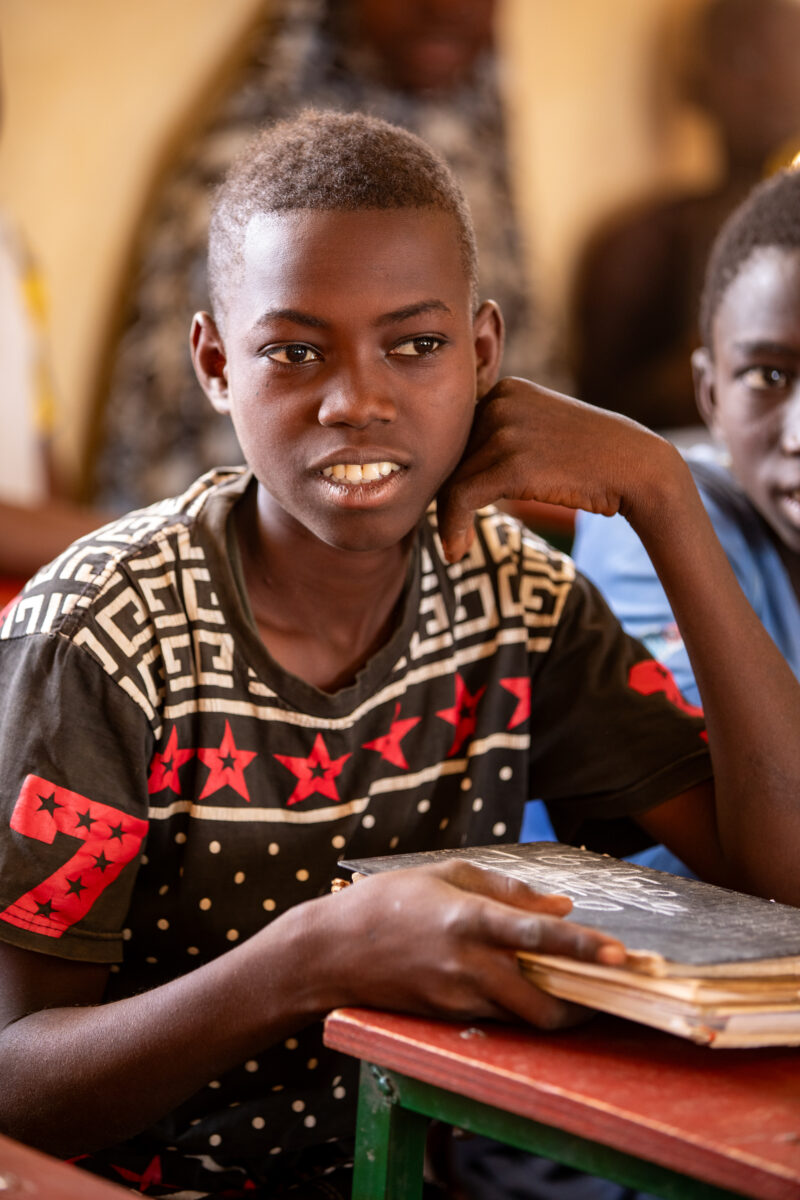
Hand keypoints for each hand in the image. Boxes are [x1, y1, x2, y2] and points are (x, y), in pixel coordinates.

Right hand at [313, 859, 624, 1028]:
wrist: (331, 951)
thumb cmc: (388, 900)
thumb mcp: (447, 874)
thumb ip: (508, 891)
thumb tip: (561, 907)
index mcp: (468, 919)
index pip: (537, 936)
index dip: (581, 947)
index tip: (620, 954)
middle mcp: (467, 965)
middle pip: (542, 1003)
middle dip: (584, 1003)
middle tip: (611, 989)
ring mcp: (457, 997)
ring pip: (524, 1017)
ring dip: (556, 1007)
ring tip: (580, 987)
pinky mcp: (447, 1017)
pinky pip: (498, 1017)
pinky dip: (521, 1006)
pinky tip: (528, 985)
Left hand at [436, 377, 675, 560]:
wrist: (638, 467)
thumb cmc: (591, 459)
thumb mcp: (541, 430)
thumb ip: (502, 438)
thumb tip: (453, 472)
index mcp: (506, 389)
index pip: (458, 436)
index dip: (452, 475)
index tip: (454, 507)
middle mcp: (501, 401)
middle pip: (451, 458)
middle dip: (448, 497)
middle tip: (451, 531)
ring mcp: (506, 430)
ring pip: (452, 480)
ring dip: (448, 520)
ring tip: (455, 547)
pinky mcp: (512, 463)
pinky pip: (461, 498)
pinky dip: (453, 528)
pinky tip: (456, 551)